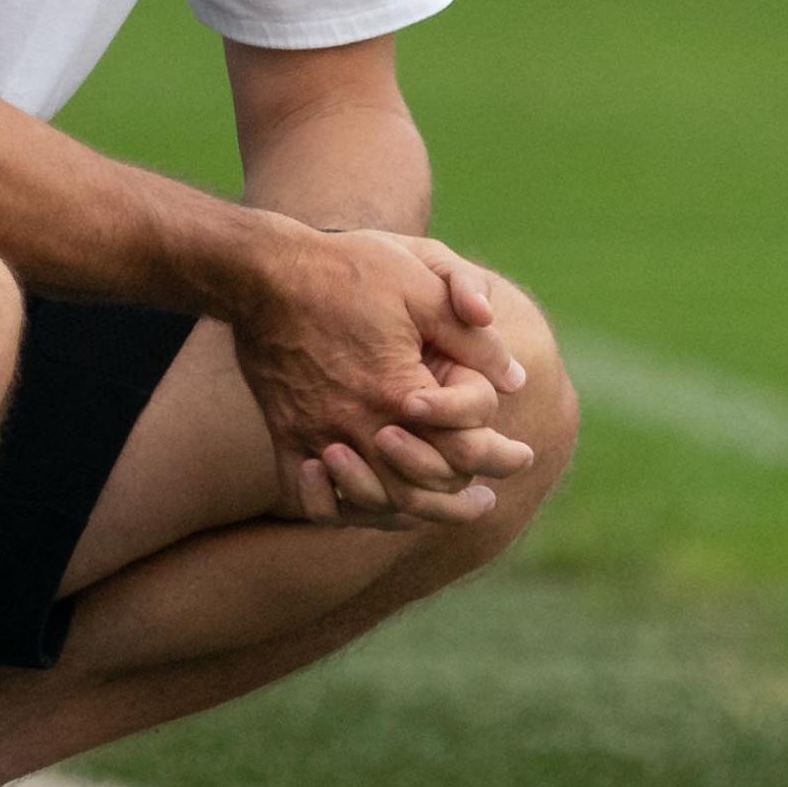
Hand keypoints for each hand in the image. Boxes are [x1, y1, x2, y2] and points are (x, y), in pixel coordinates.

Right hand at [234, 228, 534, 529]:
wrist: (265, 273)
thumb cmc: (350, 271)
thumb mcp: (423, 288)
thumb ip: (473, 339)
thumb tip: (515, 381)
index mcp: (401, 392)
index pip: (465, 449)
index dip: (501, 458)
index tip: (522, 457)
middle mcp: (361, 424)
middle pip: (421, 490)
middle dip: (461, 503)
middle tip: (484, 503)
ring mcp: (319, 435)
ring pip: (371, 503)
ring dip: (408, 515)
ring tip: (432, 512)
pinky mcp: (287, 436)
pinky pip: (312, 499)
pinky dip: (340, 511)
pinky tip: (363, 507)